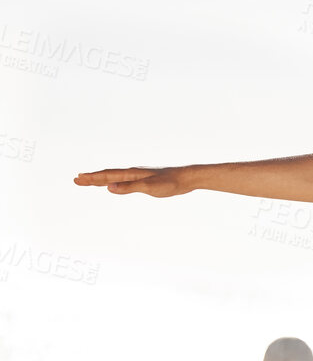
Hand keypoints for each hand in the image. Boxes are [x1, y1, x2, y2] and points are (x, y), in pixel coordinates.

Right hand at [74, 167, 189, 196]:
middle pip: (108, 175)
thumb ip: (129, 187)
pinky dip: (114, 182)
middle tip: (76, 180)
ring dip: (101, 179)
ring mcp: (138, 176)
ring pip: (115, 177)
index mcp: (132, 173)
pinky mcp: (144, 180)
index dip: (92, 178)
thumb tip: (109, 188)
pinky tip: (113, 185)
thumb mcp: (149, 187)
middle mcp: (133, 173)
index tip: (78, 179)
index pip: (107, 175)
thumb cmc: (170, 183)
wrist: (186, 179)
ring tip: (89, 181)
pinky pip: (124, 181)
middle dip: (92, 178)